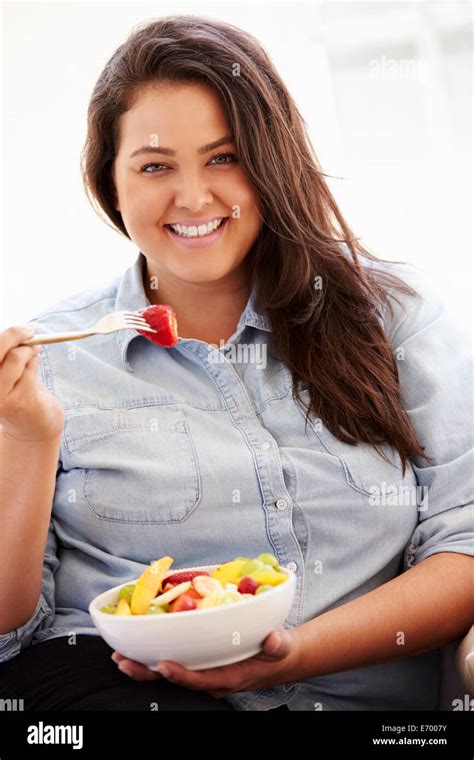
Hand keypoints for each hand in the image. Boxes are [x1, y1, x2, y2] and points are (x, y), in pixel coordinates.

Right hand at [0, 326, 64, 442]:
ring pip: (16, 357)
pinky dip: (36, 361)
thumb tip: (16, 332)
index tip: (19, 330)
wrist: (30, 430)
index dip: (5, 335)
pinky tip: (36, 363)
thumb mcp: (4, 374)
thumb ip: (4, 357)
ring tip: (34, 352)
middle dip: (15, 335)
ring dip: (29, 350)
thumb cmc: (15, 395)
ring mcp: (0, 397)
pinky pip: (30, 368)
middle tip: (30, 331)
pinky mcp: (19, 401)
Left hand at [111, 626, 303, 698]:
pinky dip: (152, 655)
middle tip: (123, 661)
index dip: (180, 675)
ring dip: (143, 666)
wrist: (279, 658)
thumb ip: (278, 644)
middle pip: (174, 680)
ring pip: (168, 674)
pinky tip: (136, 645)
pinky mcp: (199, 664)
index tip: (162, 664)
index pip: (200, 680)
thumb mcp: (282, 646)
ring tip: (119, 656)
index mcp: (229, 676)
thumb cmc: (278, 651)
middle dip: (147, 673)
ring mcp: (203, 673)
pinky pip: (173, 663)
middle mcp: (211, 679)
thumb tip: (274, 640)